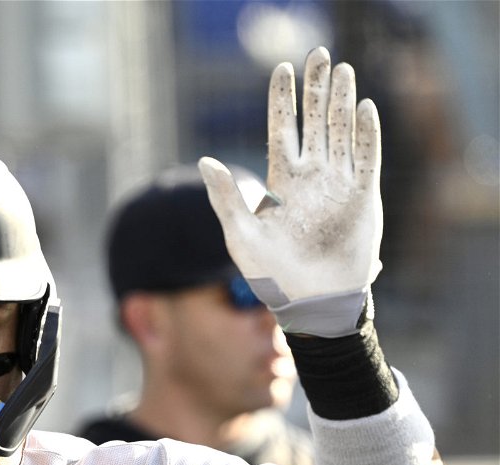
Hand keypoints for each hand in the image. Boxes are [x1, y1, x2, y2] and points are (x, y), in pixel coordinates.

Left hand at [198, 46, 382, 337]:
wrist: (310, 302)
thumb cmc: (272, 276)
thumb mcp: (241, 235)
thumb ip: (226, 198)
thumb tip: (205, 161)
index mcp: (282, 183)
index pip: (283, 130)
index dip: (283, 100)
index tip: (282, 69)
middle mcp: (312, 179)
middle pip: (316, 122)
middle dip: (317, 89)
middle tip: (319, 54)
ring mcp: (339, 186)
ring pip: (342, 132)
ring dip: (342, 102)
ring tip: (342, 69)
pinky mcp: (362, 198)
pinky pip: (367, 158)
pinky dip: (366, 133)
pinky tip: (363, 106)